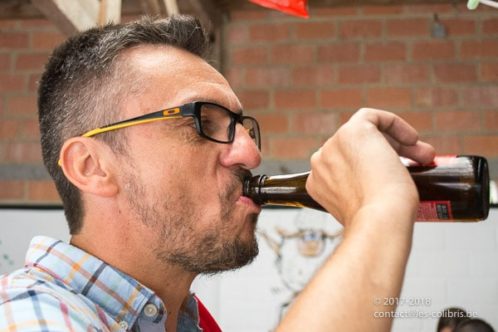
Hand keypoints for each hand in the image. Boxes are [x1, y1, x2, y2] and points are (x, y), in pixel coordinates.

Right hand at [305, 108, 434, 225]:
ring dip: (397, 143)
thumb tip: (388, 183)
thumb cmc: (379, 220)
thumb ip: (364, 192)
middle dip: (390, 153)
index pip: (346, 165)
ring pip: (367, 134)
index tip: (395, 178)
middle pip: (356, 149)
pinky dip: (394, 123)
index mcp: (318, 183)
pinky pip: (371, 116)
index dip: (372, 168)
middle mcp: (320, 162)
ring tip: (424, 157)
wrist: (380, 219)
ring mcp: (333, 145)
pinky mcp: (351, 131)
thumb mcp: (365, 206)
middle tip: (418, 165)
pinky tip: (413, 138)